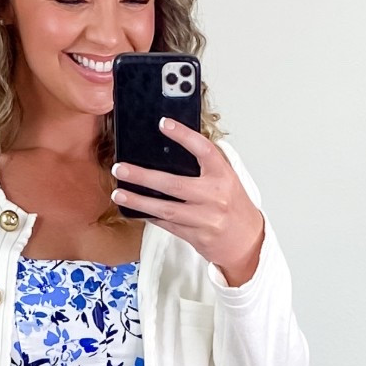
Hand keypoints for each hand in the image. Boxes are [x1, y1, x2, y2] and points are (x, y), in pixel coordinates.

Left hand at [111, 121, 264, 285]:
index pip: (203, 149)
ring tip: (119, 193)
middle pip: (174, 184)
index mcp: (223, 176)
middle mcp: (215, 196)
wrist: (247, 241)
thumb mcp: (226, 179)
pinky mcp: (196, 236)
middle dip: (143, 176)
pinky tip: (135, 209)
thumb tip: (169, 150)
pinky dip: (149, 216)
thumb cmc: (233, 206)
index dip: (184, 135)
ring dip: (139, 200)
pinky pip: (167, 224)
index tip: (163, 123)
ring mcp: (205, 218)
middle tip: (121, 168)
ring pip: (166, 208)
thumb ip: (204, 166)